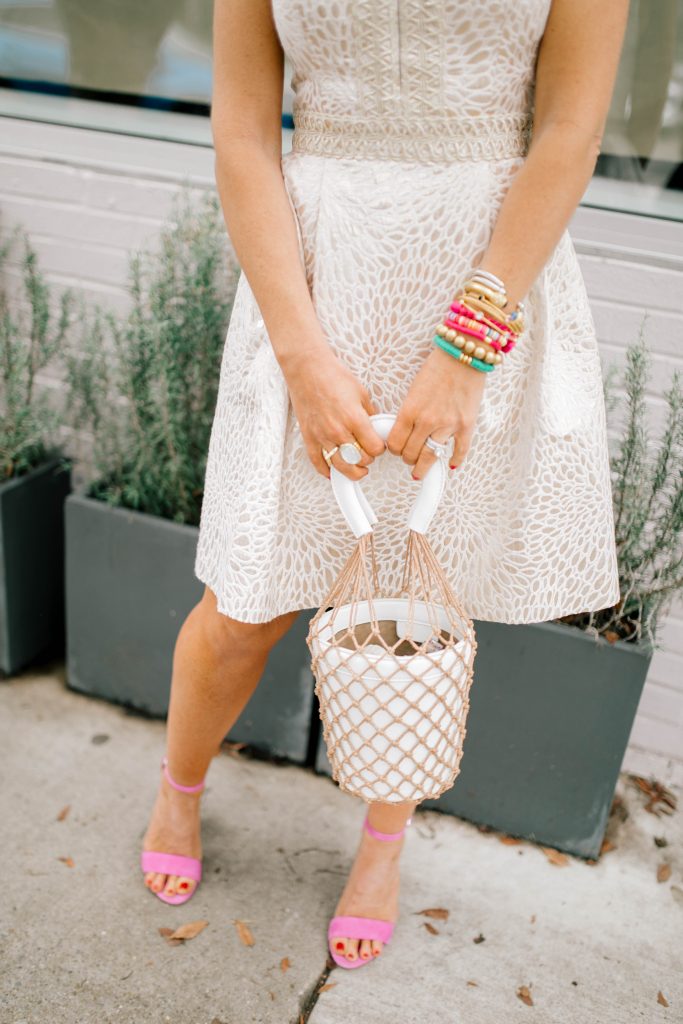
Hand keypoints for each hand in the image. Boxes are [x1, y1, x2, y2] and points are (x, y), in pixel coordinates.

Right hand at [281, 344, 385, 479]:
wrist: (307, 369)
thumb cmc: (332, 376)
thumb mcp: (361, 393)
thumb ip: (369, 414)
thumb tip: (374, 428)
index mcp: (354, 419)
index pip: (375, 449)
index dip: (380, 448)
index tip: (379, 445)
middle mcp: (338, 431)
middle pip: (359, 460)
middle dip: (368, 459)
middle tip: (368, 453)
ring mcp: (322, 436)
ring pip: (340, 466)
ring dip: (352, 471)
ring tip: (357, 468)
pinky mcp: (309, 438)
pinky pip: (318, 463)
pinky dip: (327, 471)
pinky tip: (334, 471)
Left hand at [386, 346, 487, 478]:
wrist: (464, 353)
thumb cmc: (438, 366)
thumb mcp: (413, 389)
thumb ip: (409, 411)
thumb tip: (404, 430)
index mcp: (410, 410)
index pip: (395, 443)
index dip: (393, 449)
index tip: (395, 448)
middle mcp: (427, 421)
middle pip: (410, 453)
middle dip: (407, 458)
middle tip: (408, 457)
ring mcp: (448, 425)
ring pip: (430, 457)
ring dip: (423, 467)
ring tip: (419, 471)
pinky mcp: (466, 425)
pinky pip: (460, 450)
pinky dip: (455, 460)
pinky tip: (451, 464)